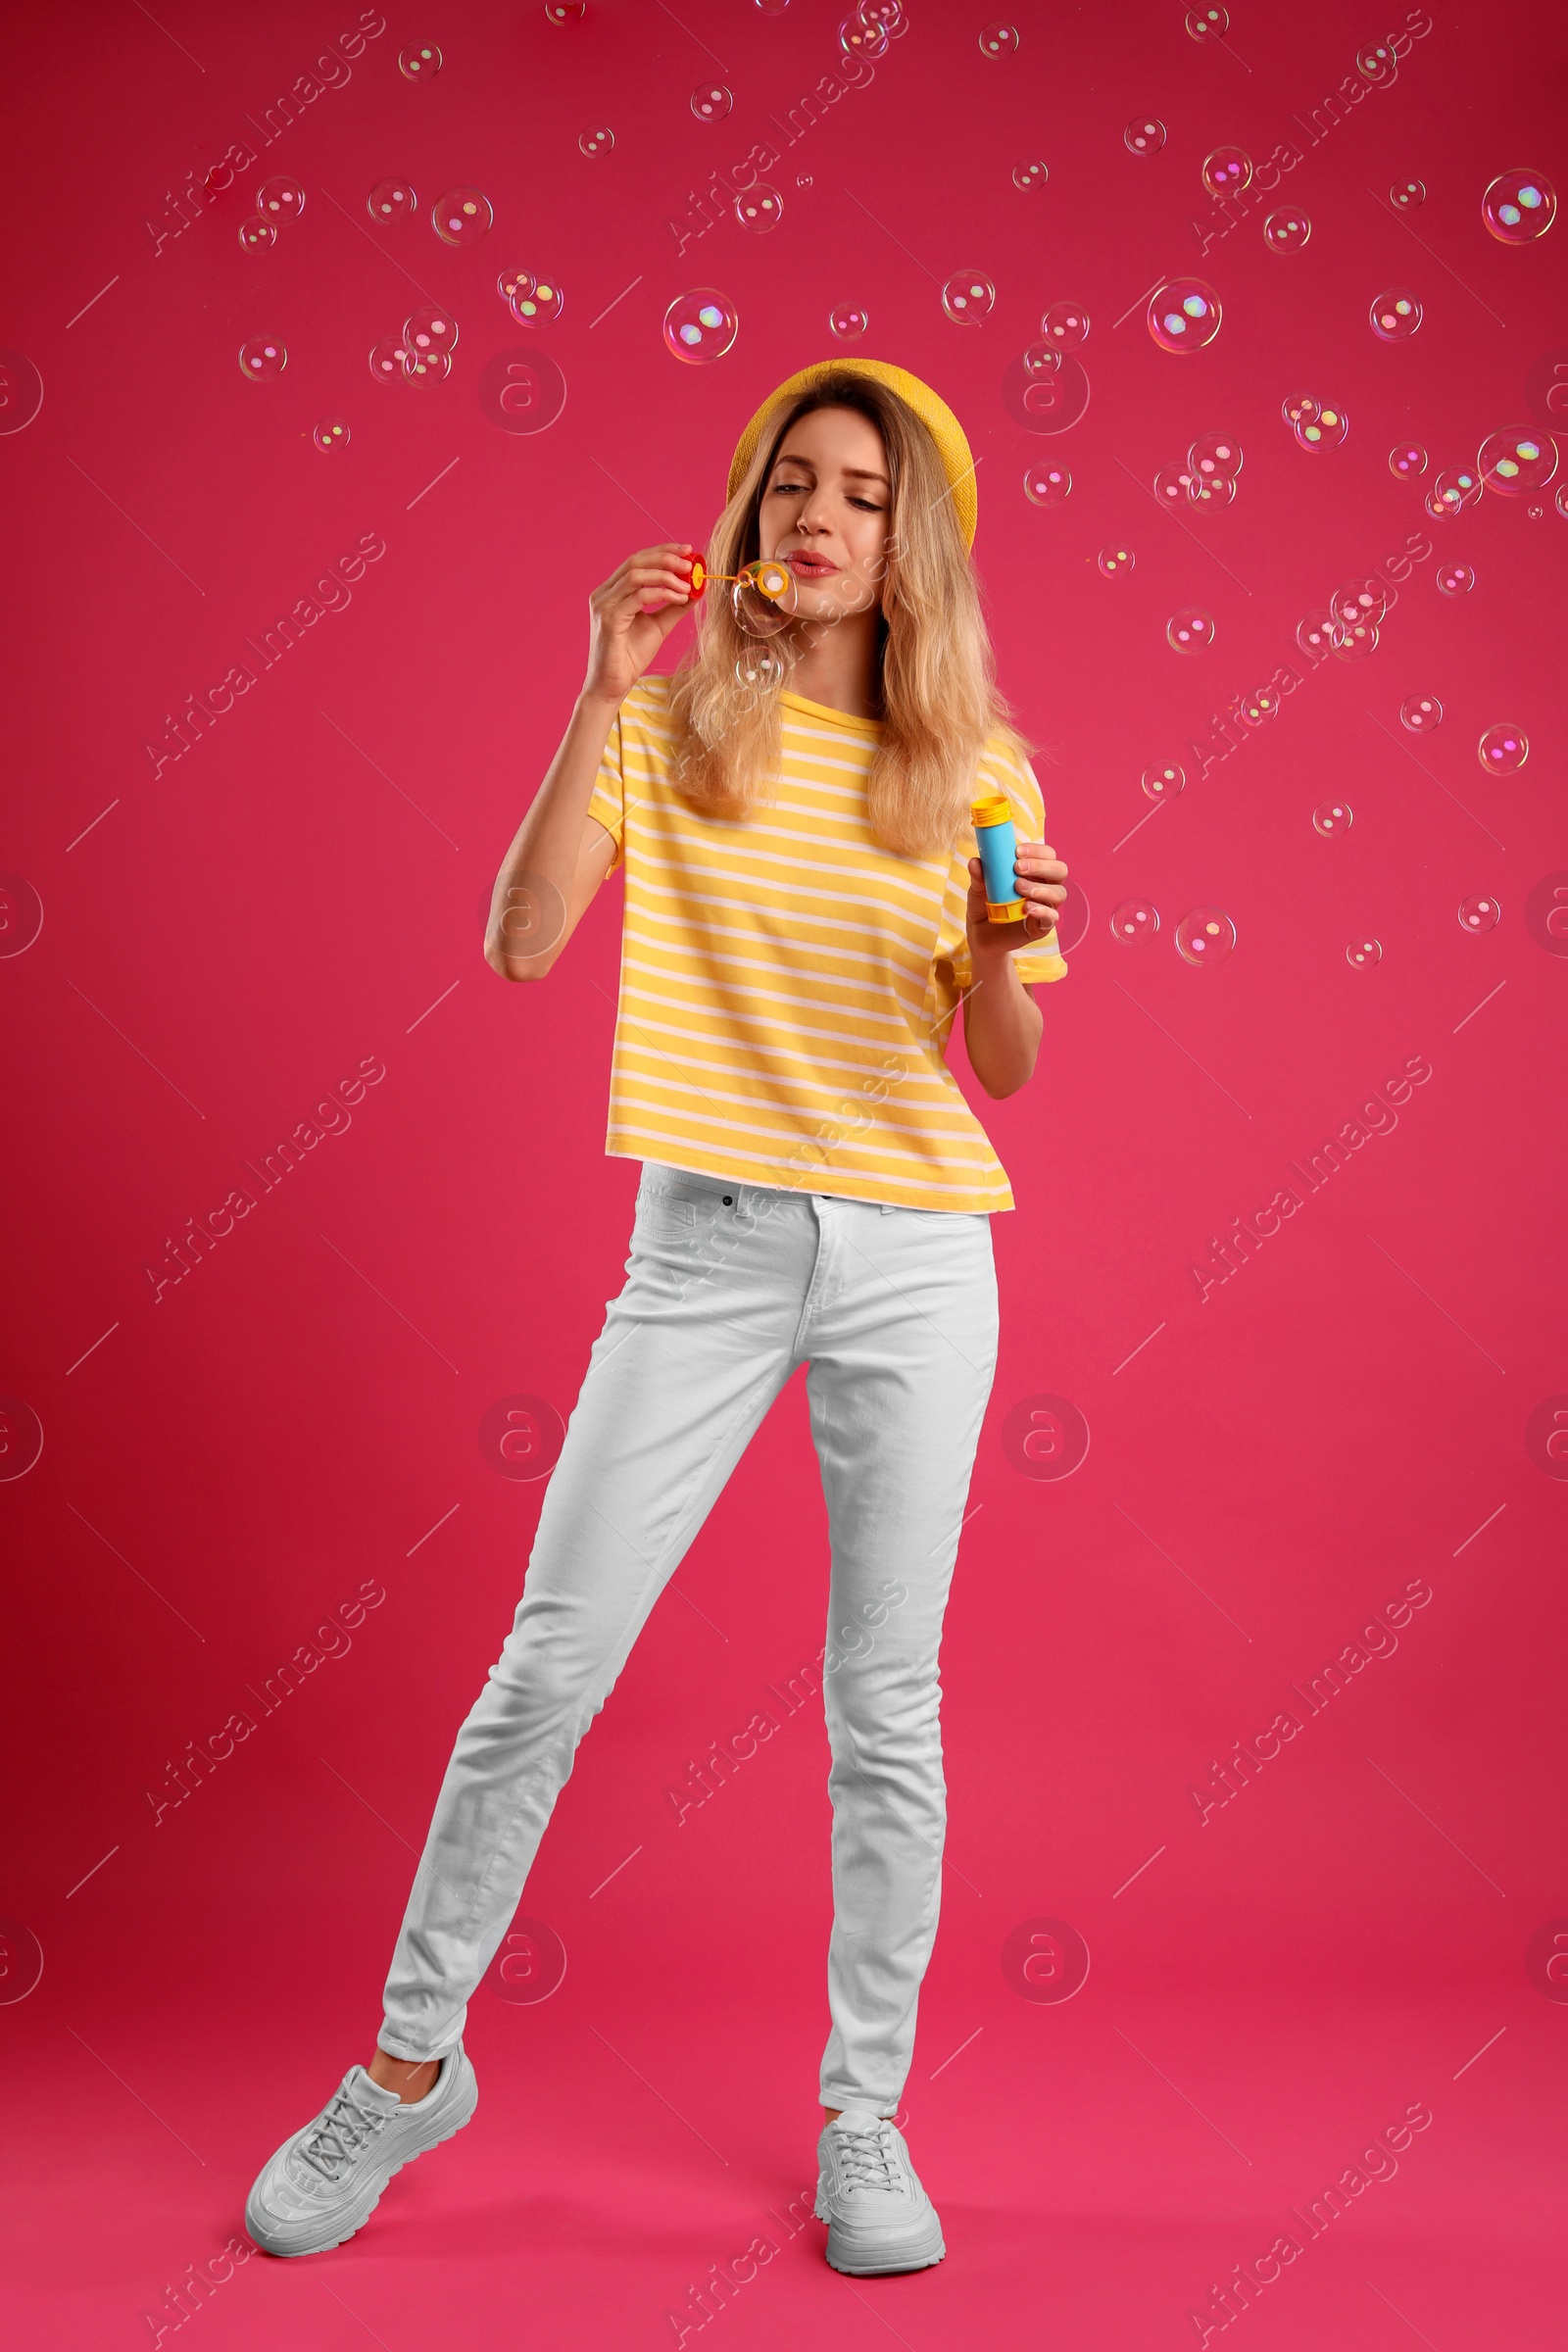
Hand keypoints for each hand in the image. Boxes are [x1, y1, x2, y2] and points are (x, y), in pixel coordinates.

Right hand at [581, 542, 702, 707]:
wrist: (612, 686)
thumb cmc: (630, 657)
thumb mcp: (658, 626)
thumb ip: (674, 606)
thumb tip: (697, 588)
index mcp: (612, 591)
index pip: (637, 561)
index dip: (663, 551)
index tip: (688, 551)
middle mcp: (604, 593)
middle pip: (635, 561)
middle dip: (666, 558)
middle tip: (691, 563)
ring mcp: (603, 605)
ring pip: (636, 575)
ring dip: (666, 576)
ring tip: (688, 585)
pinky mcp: (608, 619)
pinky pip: (638, 597)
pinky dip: (661, 594)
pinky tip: (679, 598)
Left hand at [964, 839, 1067, 963]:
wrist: (979, 934)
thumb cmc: (984, 905)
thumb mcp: (978, 888)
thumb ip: (979, 875)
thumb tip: (975, 861)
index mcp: (1034, 872)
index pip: (1047, 855)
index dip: (1037, 850)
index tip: (1017, 851)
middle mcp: (1045, 887)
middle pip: (1060, 870)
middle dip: (1041, 866)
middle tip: (1018, 868)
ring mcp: (1045, 907)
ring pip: (1059, 893)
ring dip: (1041, 888)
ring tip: (1018, 888)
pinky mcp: (1042, 927)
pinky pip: (1052, 918)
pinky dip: (1042, 911)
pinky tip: (1027, 908)